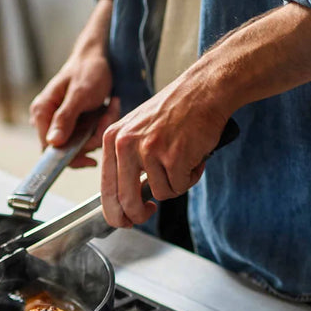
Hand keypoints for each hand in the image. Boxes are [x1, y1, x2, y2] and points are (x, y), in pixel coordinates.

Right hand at [29, 57, 117, 167]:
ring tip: (111, 108)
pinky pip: (88, 137)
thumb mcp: (79, 94)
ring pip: (81, 144)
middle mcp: (47, 120)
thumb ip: (65, 118)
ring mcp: (61, 123)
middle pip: (67, 149)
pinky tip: (109, 108)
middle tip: (107, 117)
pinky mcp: (74, 124)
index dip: (71, 155)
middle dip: (91, 138)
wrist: (98, 57)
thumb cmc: (88, 71)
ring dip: (100, 130)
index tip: (93, 148)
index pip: (49, 149)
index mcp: (41, 112)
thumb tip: (52, 142)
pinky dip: (102, 126)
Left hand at [100, 73, 227, 226]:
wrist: (203, 90)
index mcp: (112, 139)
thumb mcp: (136, 130)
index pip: (106, 189)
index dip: (115, 213)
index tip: (124, 221)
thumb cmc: (174, 110)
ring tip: (183, 161)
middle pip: (127, 201)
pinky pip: (180, 186)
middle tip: (148, 212)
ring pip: (160, 194)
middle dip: (138, 215)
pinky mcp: (173, 157)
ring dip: (175, 185)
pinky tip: (193, 158)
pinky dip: (190, 177)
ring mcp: (149, 151)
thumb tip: (124, 202)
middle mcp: (125, 145)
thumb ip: (126, 162)